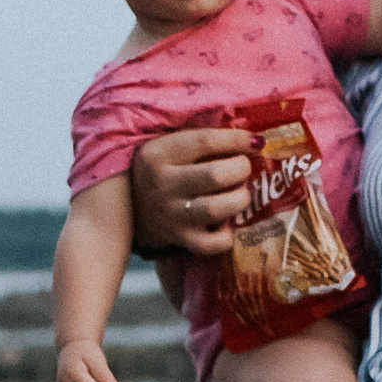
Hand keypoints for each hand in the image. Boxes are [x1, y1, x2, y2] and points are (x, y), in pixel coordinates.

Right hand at [130, 121, 254, 257]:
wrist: (125, 209)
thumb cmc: (159, 171)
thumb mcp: (167, 147)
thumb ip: (201, 141)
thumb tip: (252, 138)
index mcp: (158, 154)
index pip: (205, 141)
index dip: (237, 139)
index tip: (256, 141)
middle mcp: (163, 184)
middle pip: (215, 175)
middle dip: (241, 169)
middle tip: (243, 168)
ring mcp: (171, 215)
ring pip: (217, 208)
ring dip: (240, 198)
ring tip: (240, 193)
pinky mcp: (179, 239)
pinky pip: (212, 244)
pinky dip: (227, 236)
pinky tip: (227, 223)